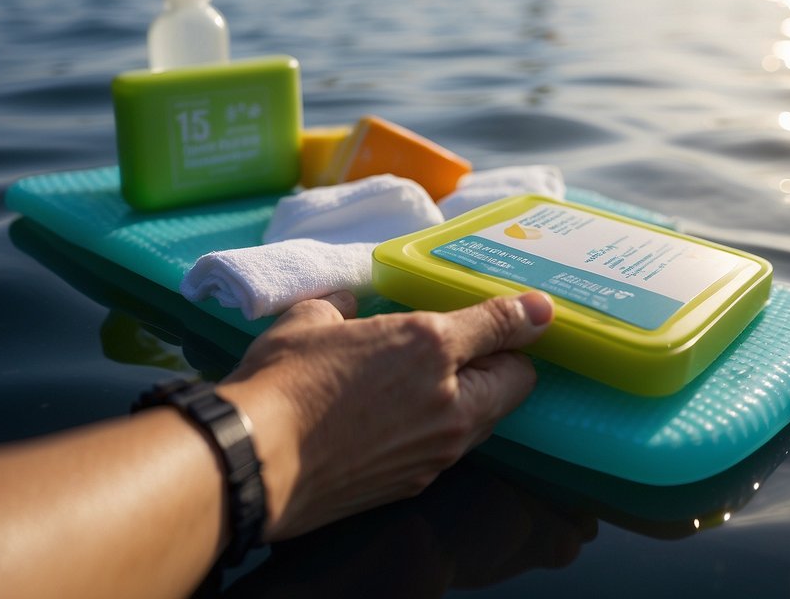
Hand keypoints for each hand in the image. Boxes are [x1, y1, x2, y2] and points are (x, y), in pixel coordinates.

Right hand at [218, 290, 554, 540]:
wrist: (253, 463)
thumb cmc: (281, 382)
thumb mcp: (316, 319)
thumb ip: (350, 308)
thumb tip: (356, 307)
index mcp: (428, 344)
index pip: (502, 324)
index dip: (525, 315)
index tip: (537, 311)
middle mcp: (449, 400)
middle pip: (517, 381)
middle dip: (506, 362)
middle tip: (476, 349)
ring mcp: (437, 449)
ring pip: (488, 420)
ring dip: (476, 399)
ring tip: (436, 385)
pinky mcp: (417, 482)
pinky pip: (451, 449)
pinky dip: (442, 431)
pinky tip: (403, 422)